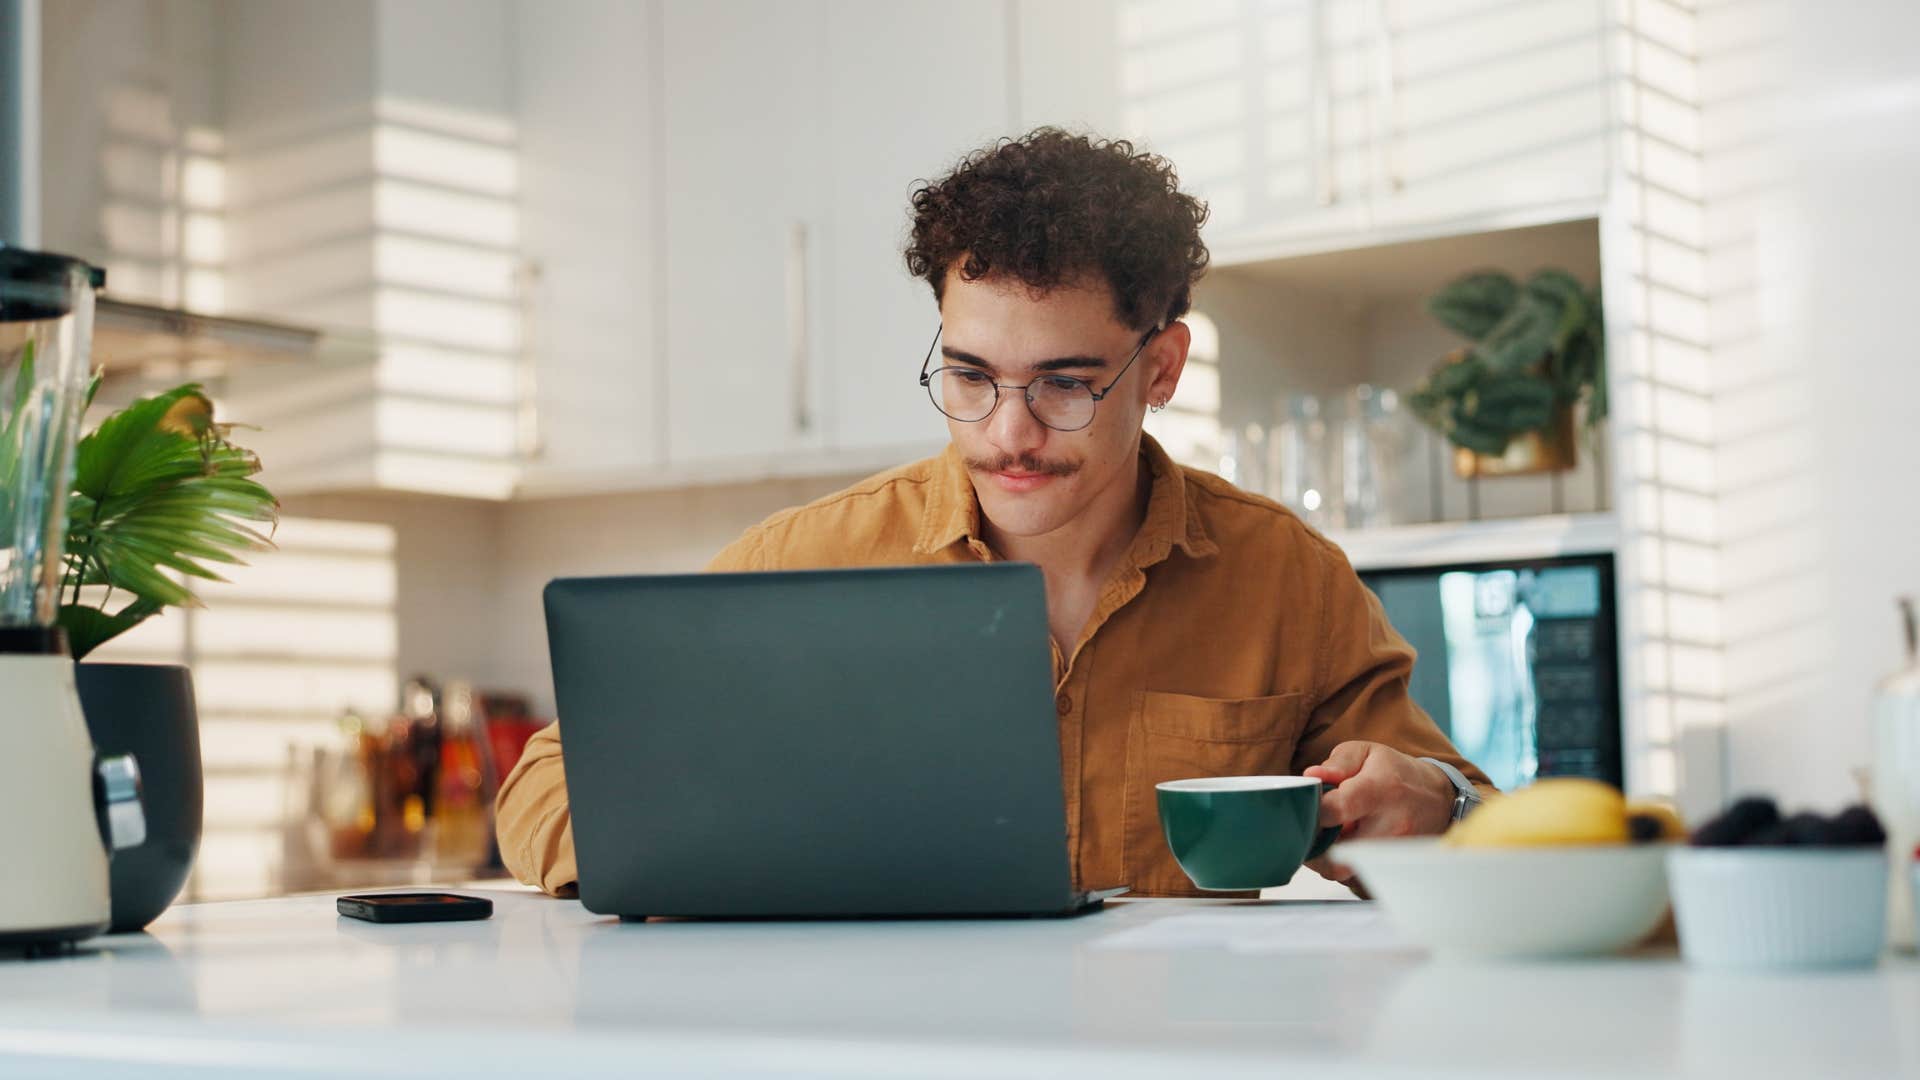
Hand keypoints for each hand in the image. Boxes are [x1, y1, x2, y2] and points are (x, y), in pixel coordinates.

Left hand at [1302, 741, 1456, 883]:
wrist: (1435, 797)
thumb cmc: (1395, 772)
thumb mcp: (1366, 753)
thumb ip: (1337, 764)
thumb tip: (1311, 776)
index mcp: (1380, 790)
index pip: (1336, 810)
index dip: (1313, 811)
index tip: (1309, 805)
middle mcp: (1391, 825)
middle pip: (1337, 852)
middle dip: (1315, 842)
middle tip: (1312, 827)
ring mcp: (1395, 851)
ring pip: (1344, 870)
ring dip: (1326, 856)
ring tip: (1330, 834)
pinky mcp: (1395, 867)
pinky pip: (1355, 875)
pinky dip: (1342, 863)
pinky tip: (1345, 844)